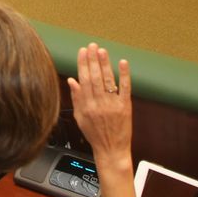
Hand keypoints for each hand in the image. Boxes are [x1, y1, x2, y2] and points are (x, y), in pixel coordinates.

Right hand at [68, 43, 132, 163]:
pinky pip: (124, 88)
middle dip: (92, 60)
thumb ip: (76, 98)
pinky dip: (124, 75)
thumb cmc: (95, 135)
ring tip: (102, 51)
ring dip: (104, 64)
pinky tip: (122, 63)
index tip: (82, 52)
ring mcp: (112, 105)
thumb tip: (72, 80)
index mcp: (86, 106)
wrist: (111, 150)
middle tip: (92, 46)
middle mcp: (98, 104)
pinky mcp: (125, 107)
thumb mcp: (80, 118)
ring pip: (107, 80)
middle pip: (94, 77)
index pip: (83, 80)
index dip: (82, 64)